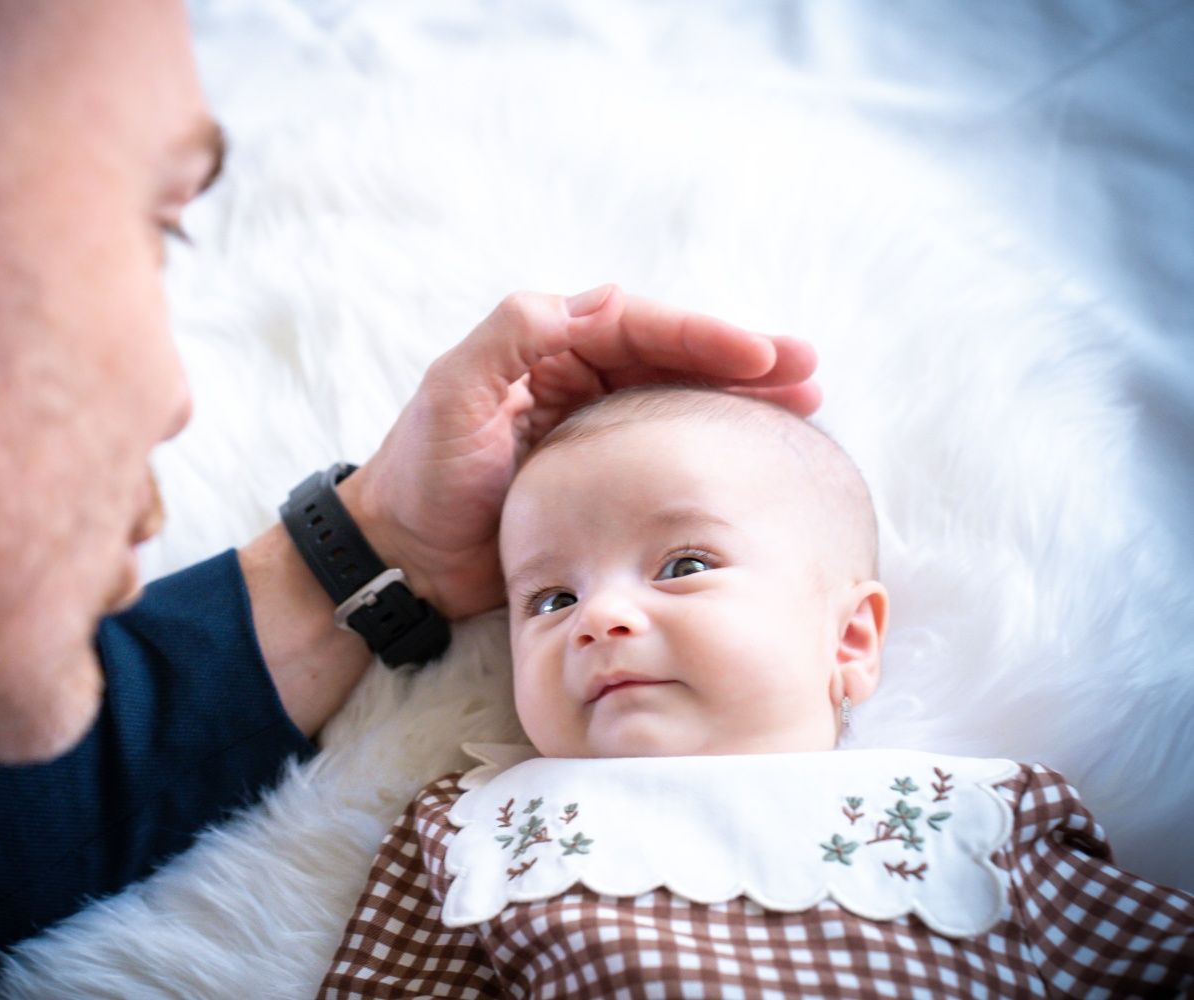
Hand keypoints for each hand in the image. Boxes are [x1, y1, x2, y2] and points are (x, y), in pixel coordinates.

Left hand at [339, 284, 819, 619]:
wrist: (403, 556)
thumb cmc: (420, 476)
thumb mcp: (452, 396)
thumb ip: (509, 338)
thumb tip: (589, 302)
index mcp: (546, 347)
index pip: (637, 324)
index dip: (703, 334)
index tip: (760, 355)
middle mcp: (577, 376)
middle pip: (675, 354)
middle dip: (743, 359)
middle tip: (809, 372)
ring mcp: (594, 426)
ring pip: (683, 396)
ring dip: (743, 397)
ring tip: (807, 404)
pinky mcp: (603, 475)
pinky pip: (671, 446)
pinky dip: (716, 442)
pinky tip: (757, 450)